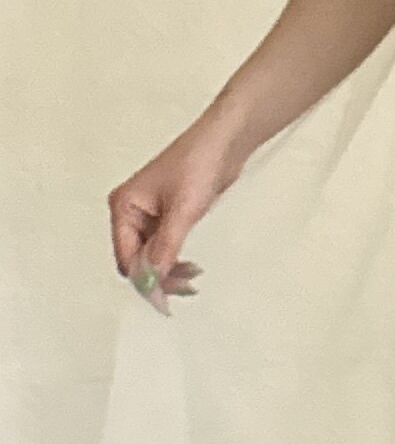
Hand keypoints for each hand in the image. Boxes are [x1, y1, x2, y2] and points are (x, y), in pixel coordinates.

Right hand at [108, 121, 236, 315]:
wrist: (222, 145)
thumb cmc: (197, 164)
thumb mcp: (181, 211)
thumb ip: (165, 246)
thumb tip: (152, 279)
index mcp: (124, 207)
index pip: (126, 257)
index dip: (145, 279)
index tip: (166, 298)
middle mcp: (131, 213)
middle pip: (137, 261)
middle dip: (158, 277)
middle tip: (186, 287)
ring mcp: (149, 217)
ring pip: (152, 258)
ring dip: (169, 271)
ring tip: (193, 277)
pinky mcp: (167, 218)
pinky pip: (165, 249)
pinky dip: (176, 261)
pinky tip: (191, 267)